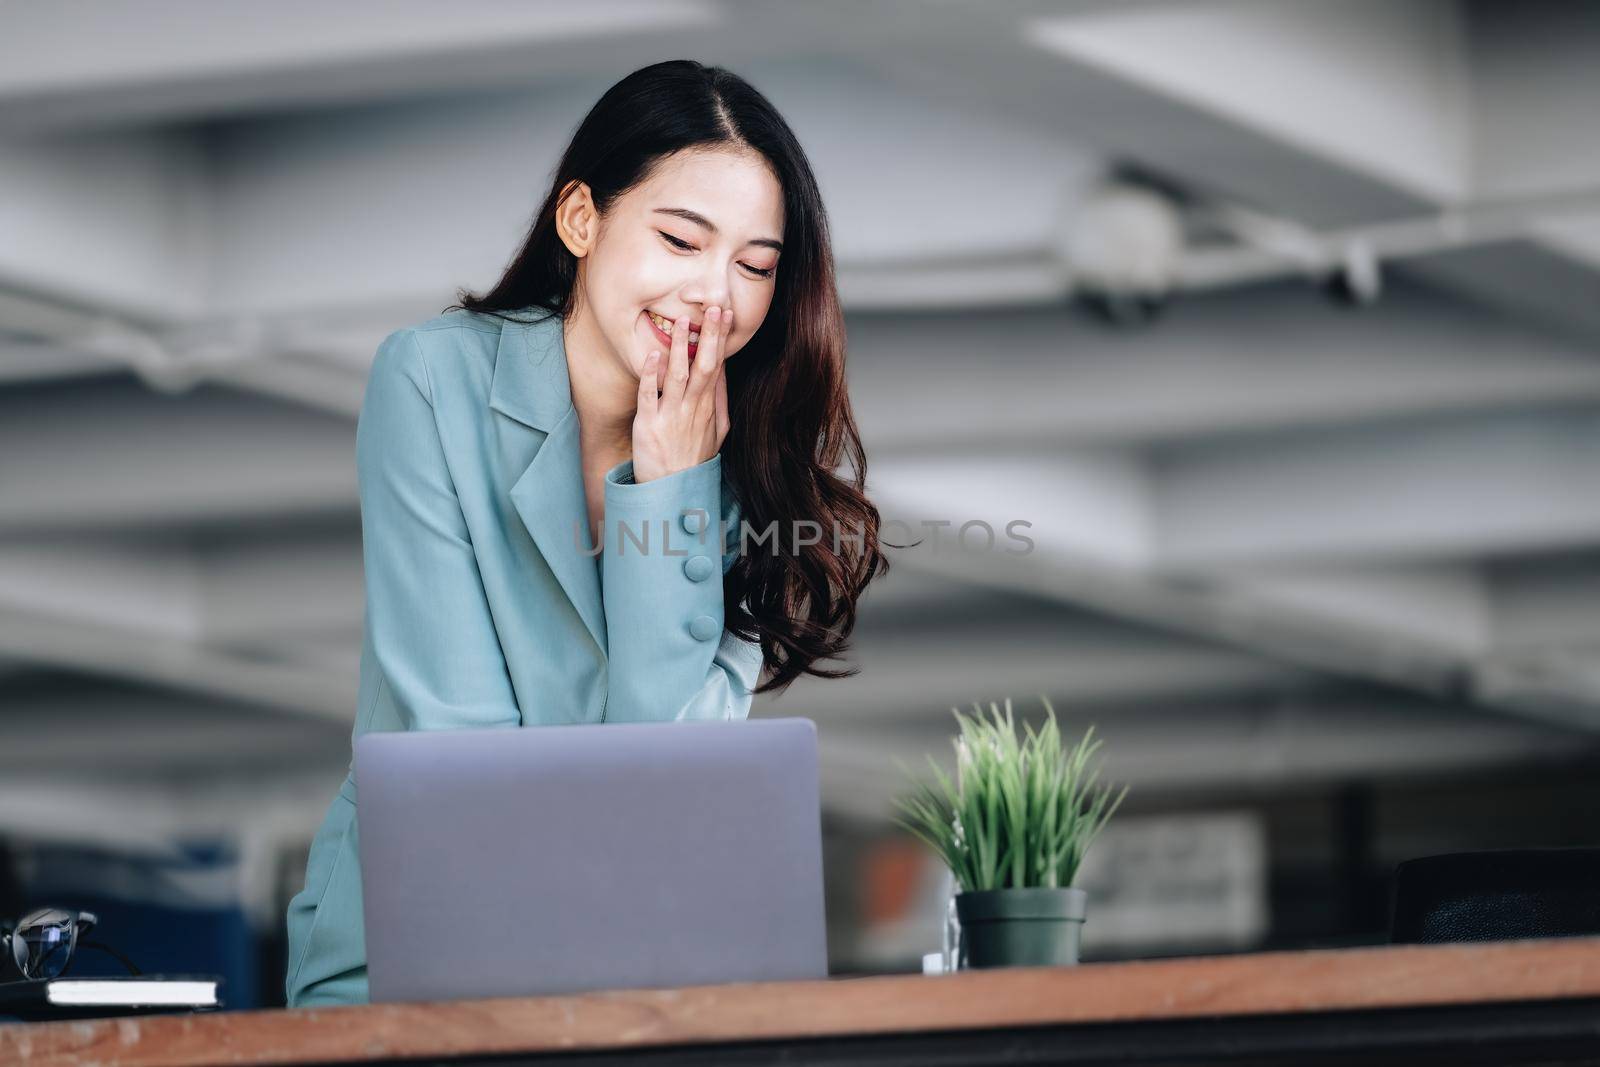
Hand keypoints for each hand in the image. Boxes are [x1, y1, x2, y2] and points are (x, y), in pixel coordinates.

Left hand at [632, 305, 730, 483]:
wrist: (672, 490)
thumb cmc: (693, 459)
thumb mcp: (718, 432)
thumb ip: (721, 401)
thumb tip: (723, 373)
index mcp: (709, 408)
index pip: (718, 366)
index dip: (722, 339)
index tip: (726, 314)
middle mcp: (693, 408)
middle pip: (704, 366)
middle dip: (709, 336)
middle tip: (713, 308)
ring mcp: (671, 416)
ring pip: (678, 375)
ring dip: (680, 347)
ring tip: (682, 322)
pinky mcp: (648, 424)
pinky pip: (649, 395)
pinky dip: (651, 375)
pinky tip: (653, 356)